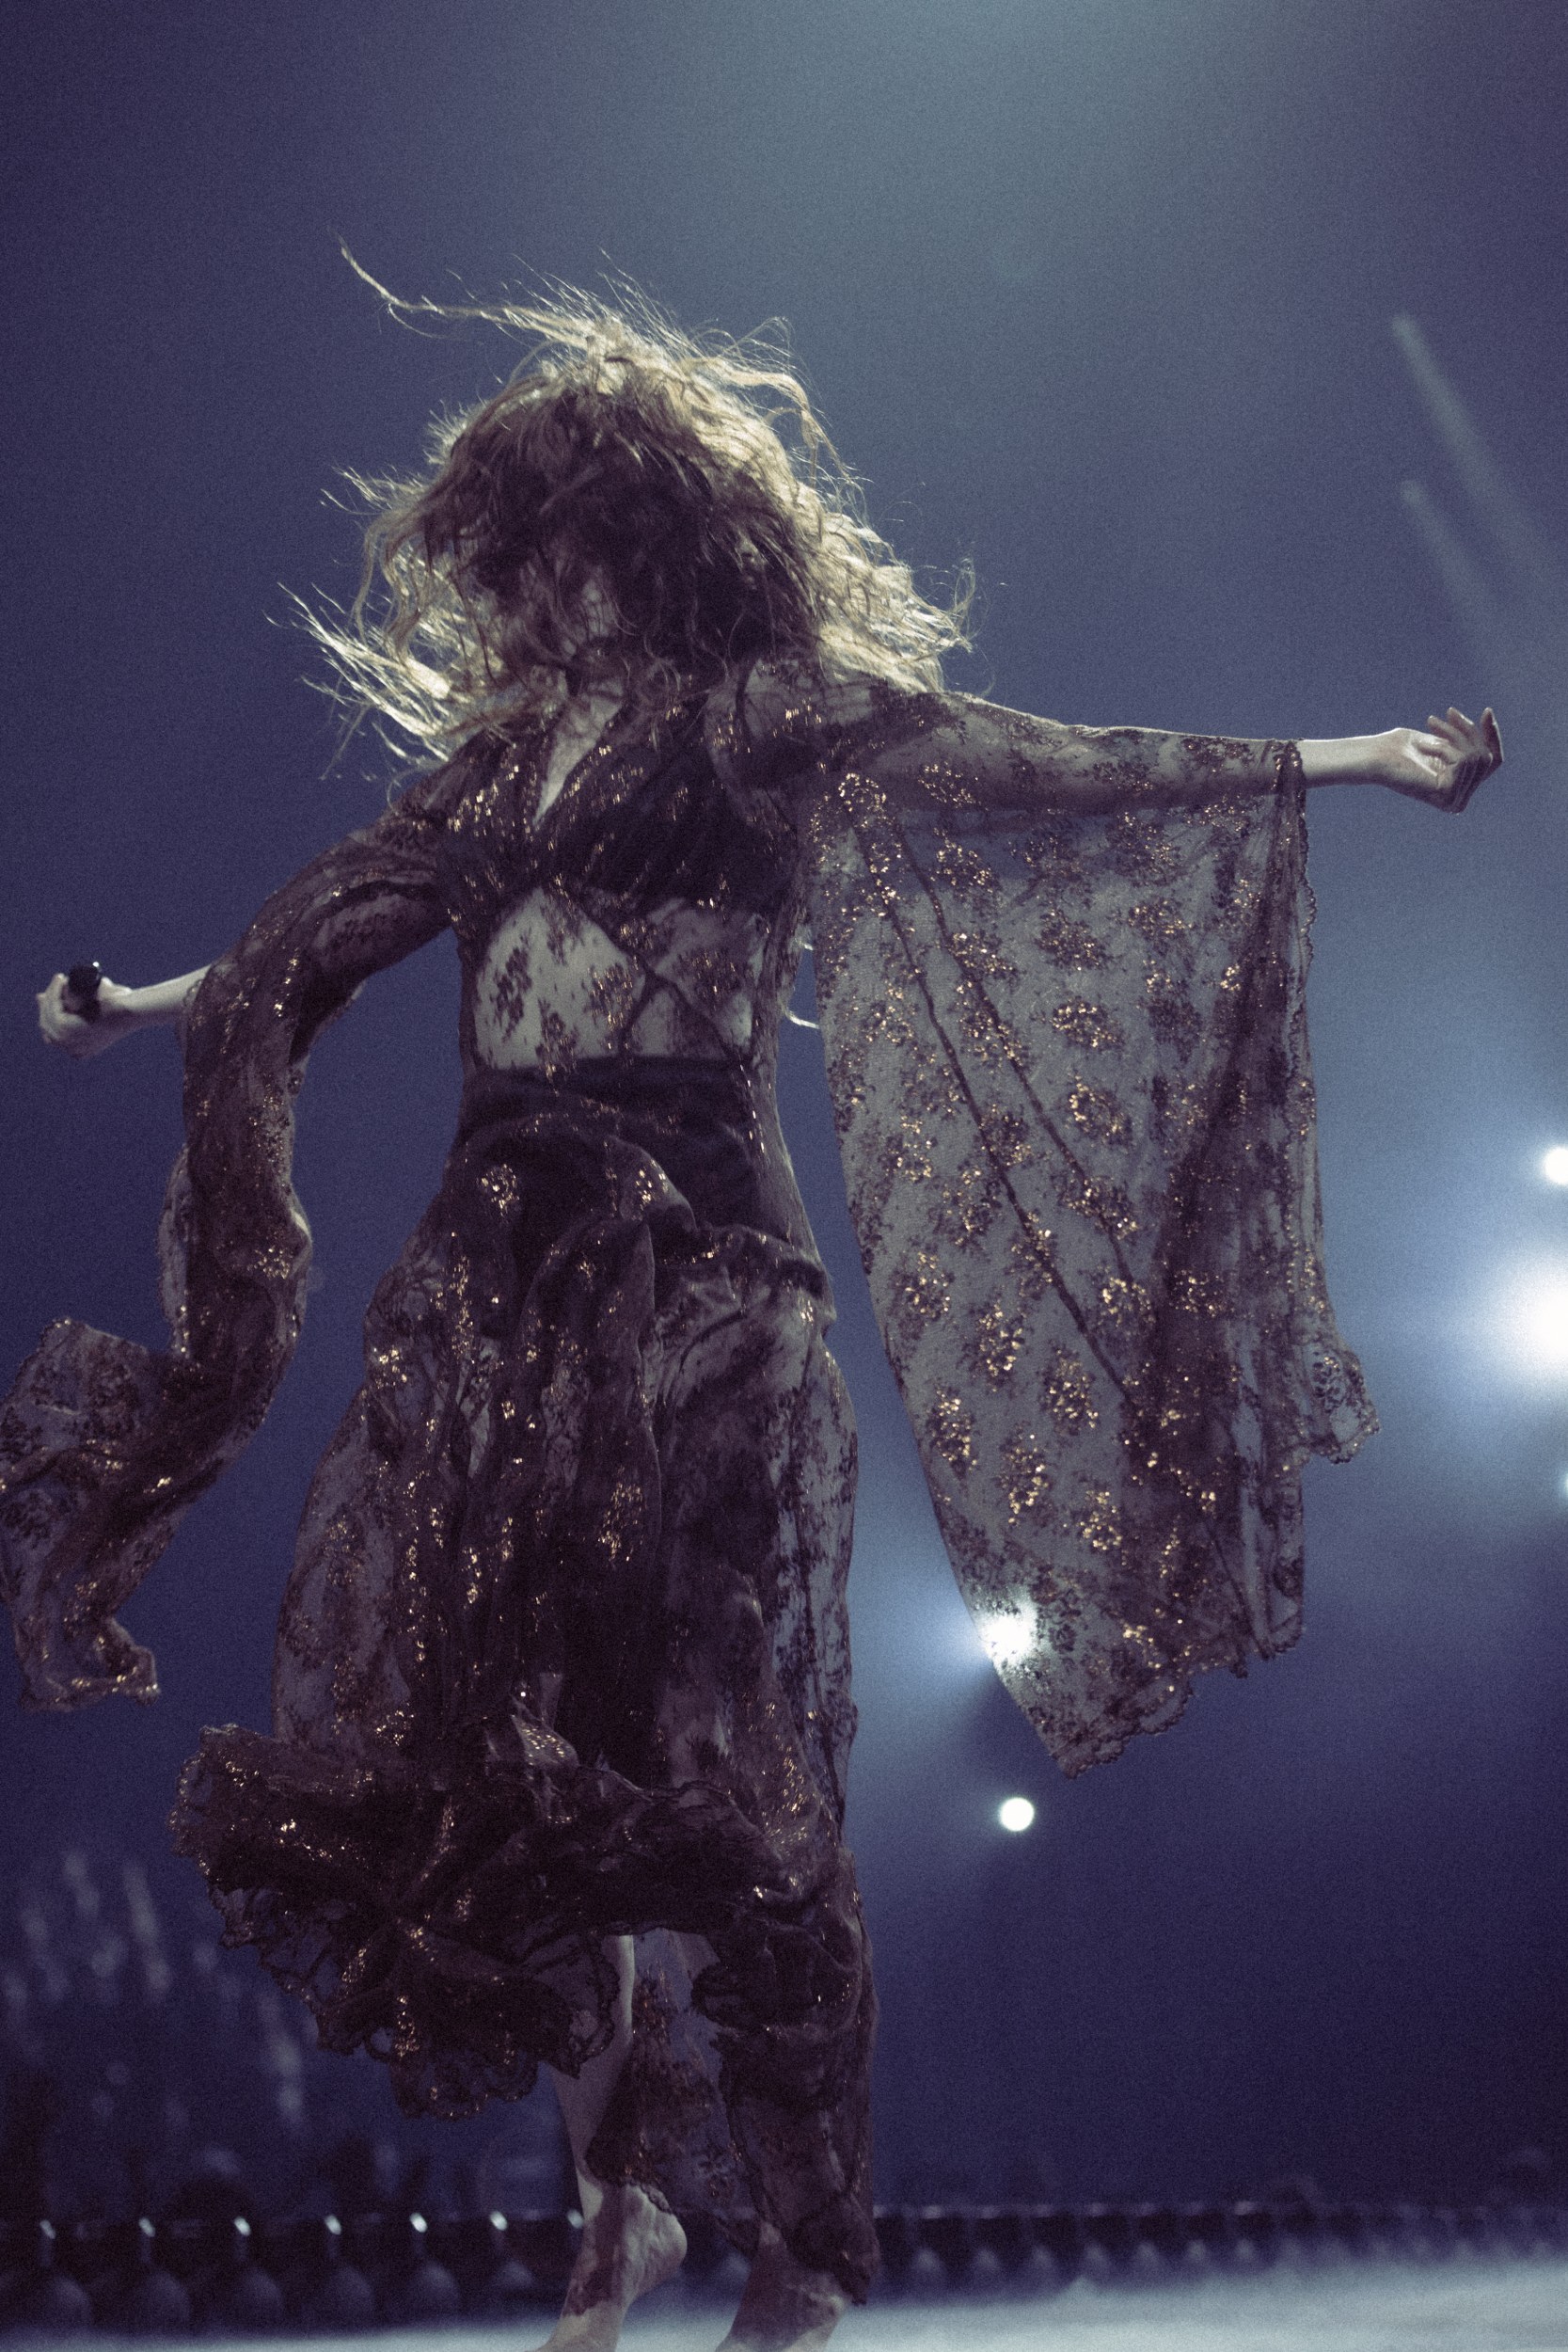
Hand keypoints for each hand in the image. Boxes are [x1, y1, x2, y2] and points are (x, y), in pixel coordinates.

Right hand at [36, 972, 141, 1058]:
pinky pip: (53, 1009)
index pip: (52, 1033)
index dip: (46, 1014)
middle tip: (53, 986)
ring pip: (49, 1017)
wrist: (132, 1011)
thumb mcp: (92, 1006)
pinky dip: (54, 993)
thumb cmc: (118, 1007)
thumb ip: (73, 1004)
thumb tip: (39, 997)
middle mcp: (73, 1051)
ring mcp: (68, 1043)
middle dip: (46, 1004)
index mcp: (80, 1051)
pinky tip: (60, 981)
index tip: (45, 997)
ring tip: (60, 980)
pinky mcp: (66, 1029)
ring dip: (51, 995)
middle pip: (48, 1025)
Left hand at [1376, 706, 1501, 811]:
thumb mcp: (1441, 739)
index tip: (1486, 711)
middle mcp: (1459, 800)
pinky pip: (1464, 761)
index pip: (1493, 762)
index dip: (1493, 736)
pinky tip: (1425, 747)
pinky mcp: (1448, 795)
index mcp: (1458, 789)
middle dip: (1469, 731)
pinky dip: (1445, 747)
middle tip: (1448, 713)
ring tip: (1431, 727)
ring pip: (1477, 757)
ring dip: (1454, 735)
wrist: (1377, 756)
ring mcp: (1454, 801)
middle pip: (1487, 757)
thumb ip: (1465, 738)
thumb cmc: (1401, 747)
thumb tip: (1488, 715)